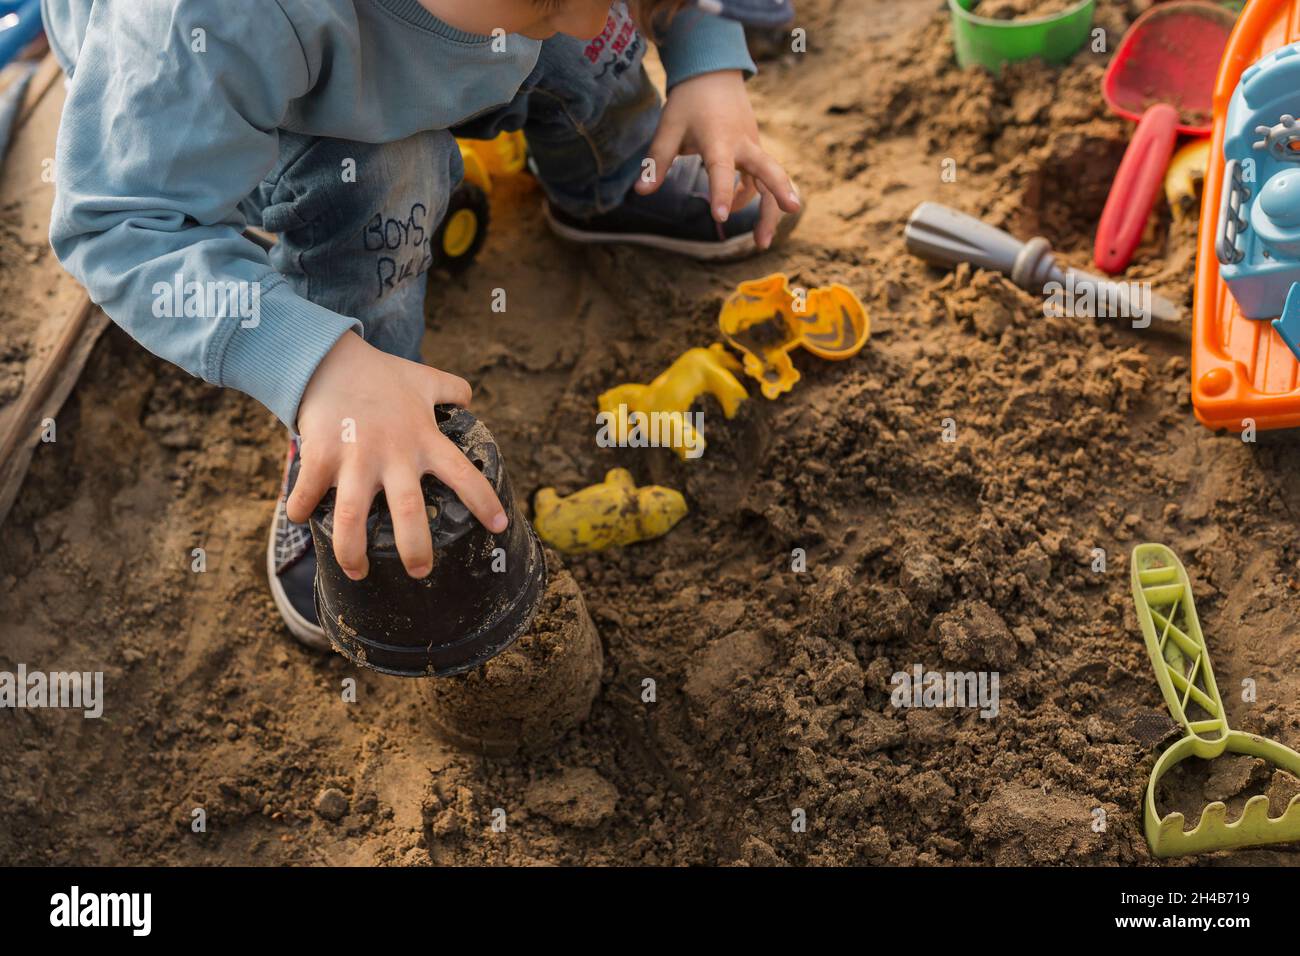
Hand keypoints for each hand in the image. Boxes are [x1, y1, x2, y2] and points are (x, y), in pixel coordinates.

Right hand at [286, 331, 506, 579]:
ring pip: (352, 516)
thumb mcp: (423, 378)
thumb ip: (452, 388)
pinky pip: (307, 492)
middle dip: (415, 549)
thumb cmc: (381, 374)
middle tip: (420, 573)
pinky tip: (301, 519)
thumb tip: (469, 398)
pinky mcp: (319, 455)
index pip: (463, 474)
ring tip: (357, 572)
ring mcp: (355, 457)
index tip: (499, 526)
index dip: (483, 501)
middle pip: (409, 510)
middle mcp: (393, 454)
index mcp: (423, 440)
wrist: (329, 357)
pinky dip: (300, 509)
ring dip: (352, 550)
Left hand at [636, 70, 800, 249]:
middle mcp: (743, 144)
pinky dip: (754, 196)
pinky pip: (760, 178)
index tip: (721, 218)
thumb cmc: (688, 102)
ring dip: (771, 209)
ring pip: (770, 179)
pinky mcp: (754, 150)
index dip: (722, 193)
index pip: (721, 170)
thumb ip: (657, 161)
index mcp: (719, 139)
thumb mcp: (668, 128)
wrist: (713, 73)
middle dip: (780, 194)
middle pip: (769, 172)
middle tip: (791, 213)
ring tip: (762, 242)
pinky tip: (741, 210)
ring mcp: (752, 147)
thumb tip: (640, 192)